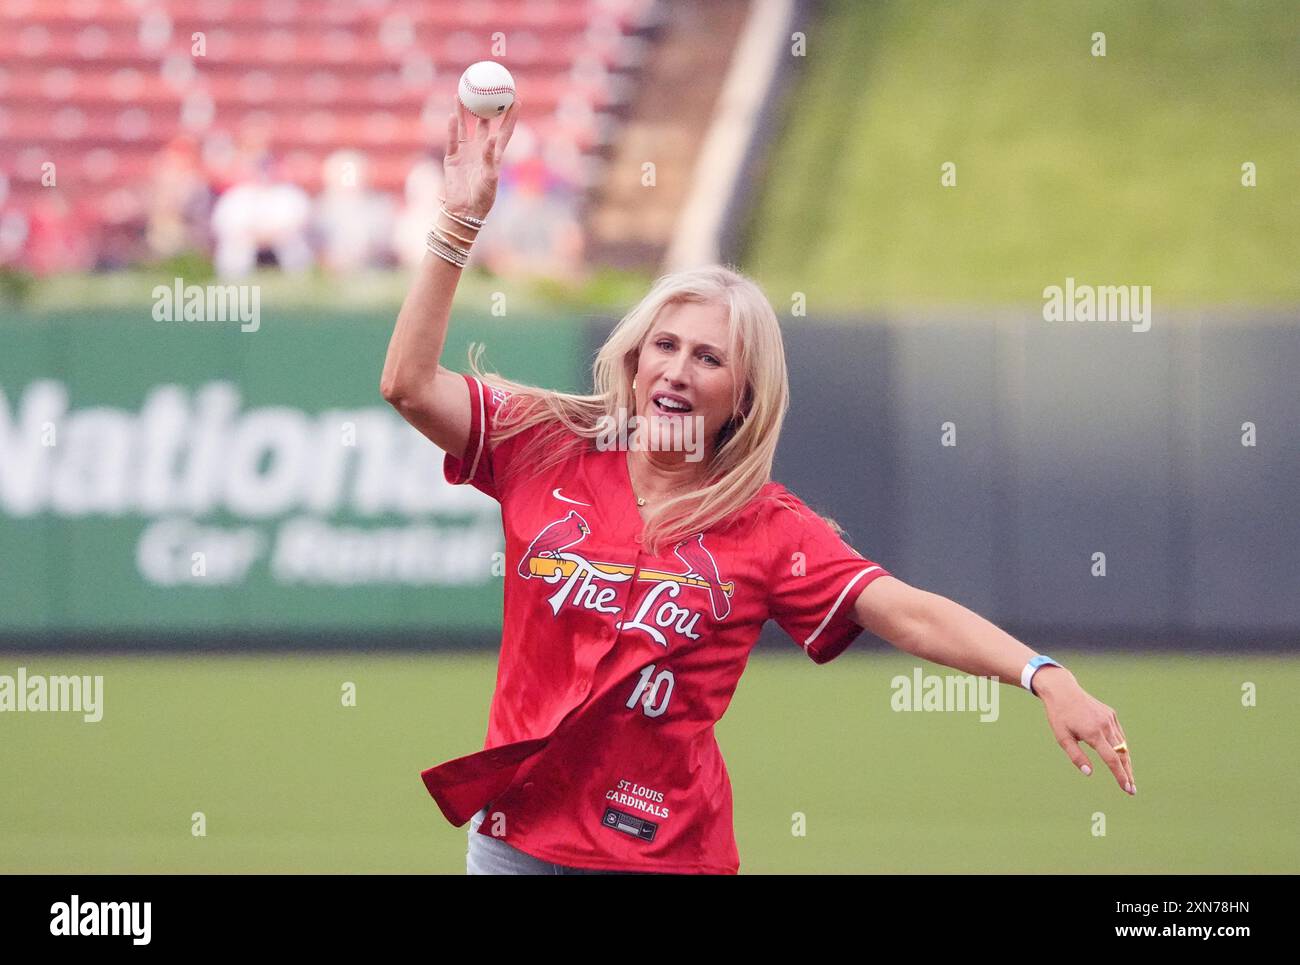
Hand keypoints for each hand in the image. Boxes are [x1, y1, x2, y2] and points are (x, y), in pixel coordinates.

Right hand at [442, 97, 520, 220]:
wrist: (464, 211)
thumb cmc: (483, 198)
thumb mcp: (490, 178)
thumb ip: (490, 157)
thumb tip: (490, 137)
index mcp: (495, 155)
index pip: (505, 131)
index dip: (511, 116)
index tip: (516, 99)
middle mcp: (481, 150)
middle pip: (485, 124)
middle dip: (488, 107)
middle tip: (489, 89)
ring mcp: (466, 153)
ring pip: (465, 126)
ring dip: (465, 111)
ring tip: (464, 94)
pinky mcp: (452, 158)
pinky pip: (452, 139)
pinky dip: (452, 127)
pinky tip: (452, 114)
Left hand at [1035, 667, 1135, 794]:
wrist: (1063, 690)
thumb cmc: (1059, 716)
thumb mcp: (1062, 738)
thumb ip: (1076, 756)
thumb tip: (1089, 773)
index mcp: (1093, 733)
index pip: (1111, 759)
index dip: (1120, 776)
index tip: (1127, 789)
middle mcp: (1105, 725)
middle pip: (1122, 754)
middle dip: (1128, 773)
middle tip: (1132, 790)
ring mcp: (1110, 719)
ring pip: (1123, 745)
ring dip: (1126, 762)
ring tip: (1128, 777)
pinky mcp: (1111, 714)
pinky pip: (1119, 735)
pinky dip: (1121, 747)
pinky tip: (1120, 757)